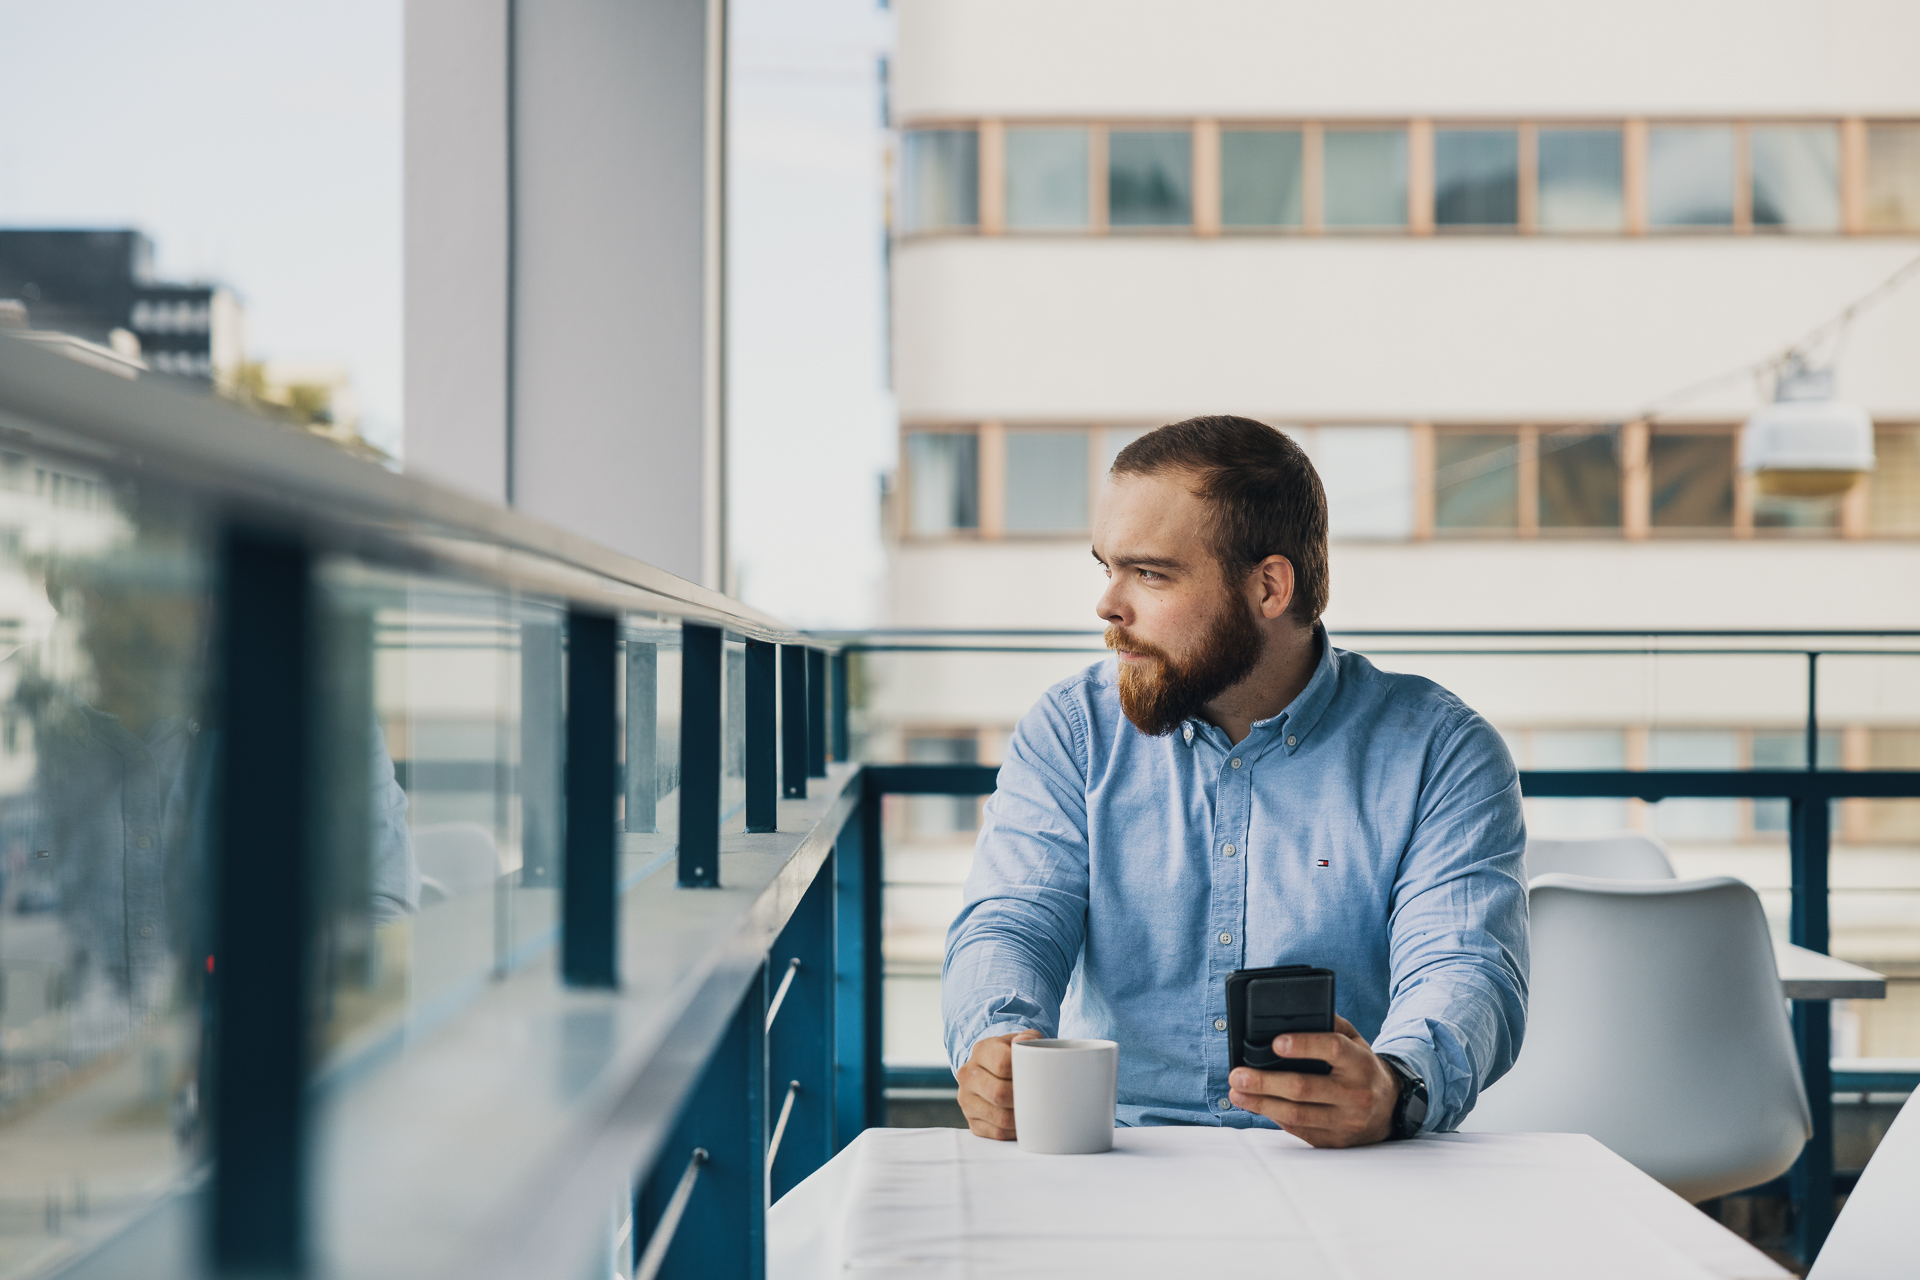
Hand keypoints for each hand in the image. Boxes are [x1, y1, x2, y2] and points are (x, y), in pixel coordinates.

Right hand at [957, 1029, 1041, 1139]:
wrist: (994, 1069)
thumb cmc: (1015, 1056)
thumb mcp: (1023, 1040)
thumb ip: (1029, 1037)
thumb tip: (1023, 1043)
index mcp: (981, 1050)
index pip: (1003, 1064)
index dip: (1024, 1073)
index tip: (1037, 1077)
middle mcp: (967, 1074)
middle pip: (999, 1093)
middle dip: (1024, 1099)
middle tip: (1040, 1099)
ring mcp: (966, 1099)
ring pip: (999, 1117)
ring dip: (1021, 1118)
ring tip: (1035, 1113)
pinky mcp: (971, 1121)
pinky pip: (996, 1133)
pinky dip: (1015, 1132)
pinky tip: (1024, 1124)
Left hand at [1226, 1015, 1398, 1147]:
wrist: (1390, 1110)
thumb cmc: (1362, 1068)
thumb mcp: (1355, 1041)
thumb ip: (1329, 1024)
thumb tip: (1290, 1016)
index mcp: (1361, 1063)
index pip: (1332, 1049)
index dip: (1304, 1045)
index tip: (1275, 1042)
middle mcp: (1355, 1094)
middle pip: (1304, 1088)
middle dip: (1264, 1081)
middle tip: (1237, 1074)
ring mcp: (1345, 1121)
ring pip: (1296, 1114)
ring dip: (1260, 1103)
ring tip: (1237, 1092)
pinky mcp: (1335, 1141)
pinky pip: (1298, 1130)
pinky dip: (1273, 1116)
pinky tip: (1256, 1105)